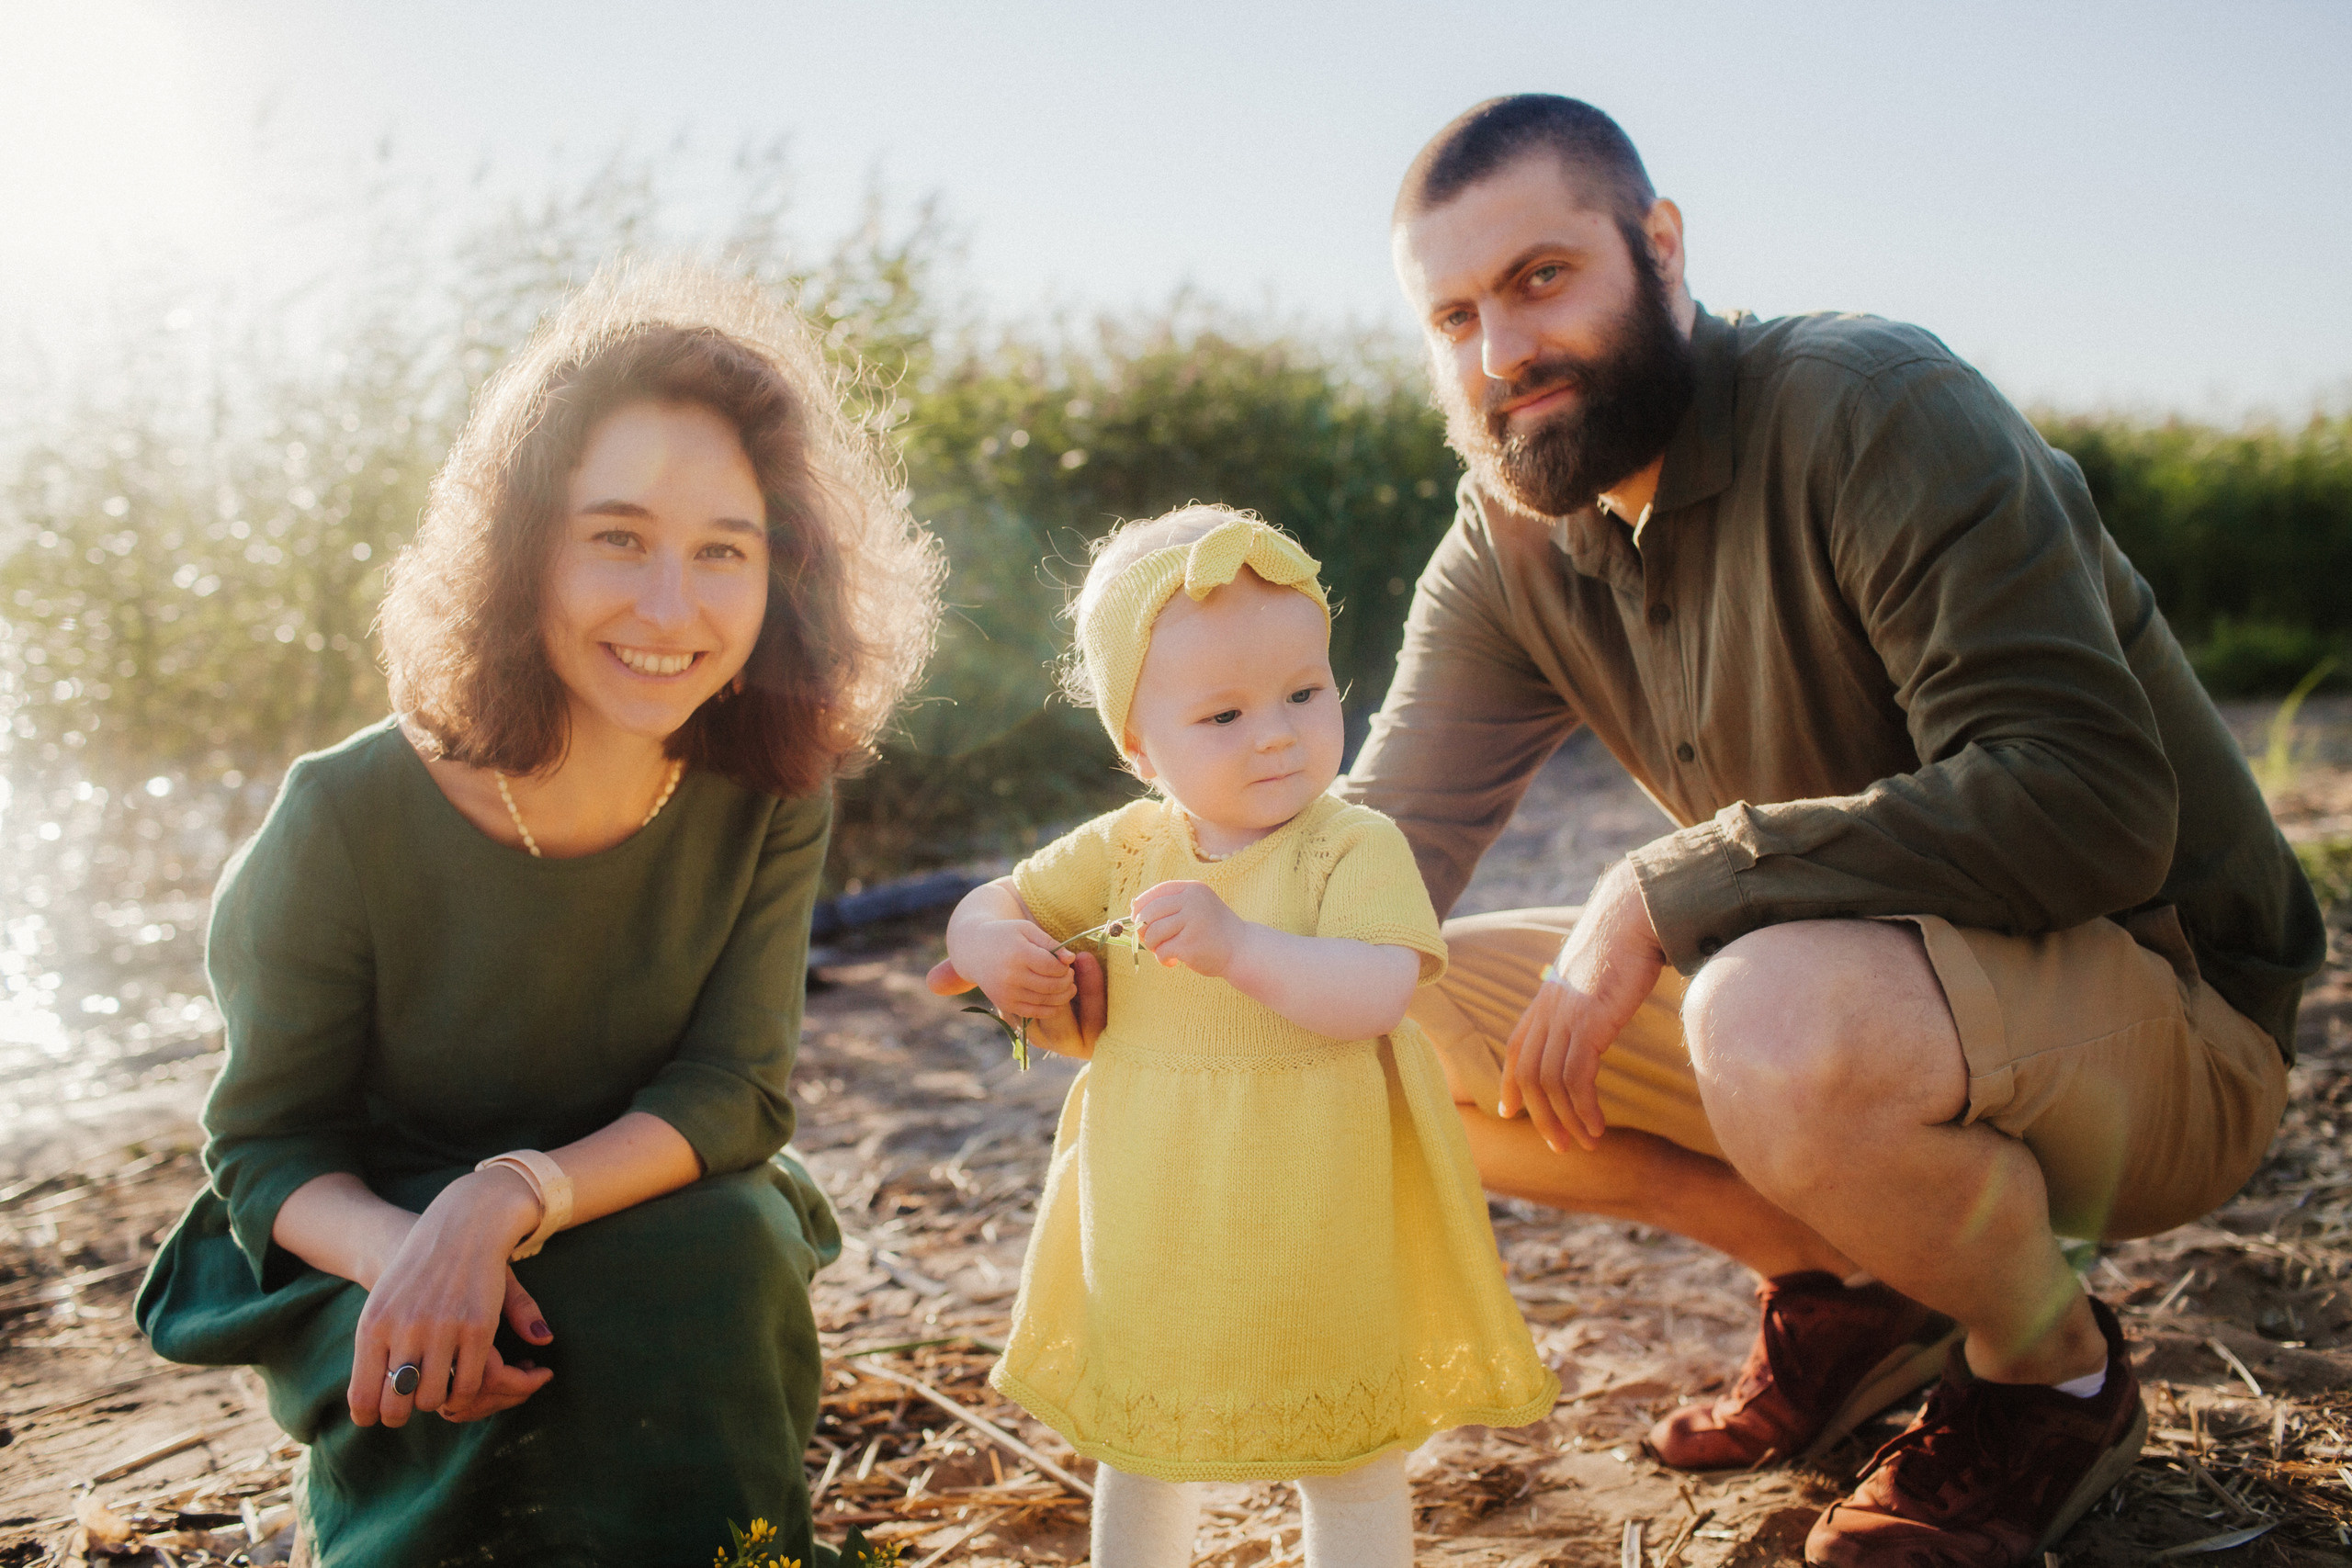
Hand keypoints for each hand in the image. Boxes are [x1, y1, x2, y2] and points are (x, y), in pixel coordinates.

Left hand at [347, 1169, 555, 1427]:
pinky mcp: (478, 1327)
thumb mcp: (382, 1304)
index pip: (363, 1396)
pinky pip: (468, 1382)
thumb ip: (374, 1353)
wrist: (462, 1225)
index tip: (377, 1416)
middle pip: (397, 1404)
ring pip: (433, 1398)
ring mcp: (444, 1329)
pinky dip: (465, 1393)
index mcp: (374, 1325)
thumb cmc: (415, 1270)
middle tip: (408, 1407)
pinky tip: (462, 1382)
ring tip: (437, 1388)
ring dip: (435, 1401)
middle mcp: (405, 1329)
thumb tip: (364, 1410)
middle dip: (401, 1415)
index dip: (369, 1416)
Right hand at [928, 951, 1103, 1059]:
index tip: (1067, 963)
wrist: (974, 951)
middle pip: (1051, 985)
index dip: (1065, 967)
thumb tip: (1071, 958)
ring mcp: (1007, 993)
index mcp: (1018, 954)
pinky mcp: (1005, 1004)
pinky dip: (1050, 1010)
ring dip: (1063, 996)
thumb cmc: (1005, 935)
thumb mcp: (1026, 929)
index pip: (1053, 967)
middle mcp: (1011, 976)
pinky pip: (1033, 1013)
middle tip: (1070, 976)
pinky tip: (1057, 1001)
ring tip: (1068, 987)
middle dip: (1067, 982)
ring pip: (1045, 1001)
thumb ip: (1050, 942)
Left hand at [1130, 881, 1247, 976]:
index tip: (1137, 918)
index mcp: (1193, 889)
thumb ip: (1171, 905)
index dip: (1142, 905)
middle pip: (1149, 912)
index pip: (1157, 891)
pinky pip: (1162, 951)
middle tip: (1148, 940)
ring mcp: (1192, 922)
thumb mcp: (1196, 907)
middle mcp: (1192, 901)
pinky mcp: (1190, 944)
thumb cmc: (1213, 930)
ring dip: (1152, 946)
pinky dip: (1163, 959)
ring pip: (1152, 933)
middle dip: (1142, 928)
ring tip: (1163, 951)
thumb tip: (1133, 908)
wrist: (1242, 949)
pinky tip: (1173, 961)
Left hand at [1499, 859, 1664, 1153]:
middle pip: (1529, 1076)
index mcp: (1547, 1000)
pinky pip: (1577, 1078)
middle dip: (1541, 1117)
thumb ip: (1587, 993)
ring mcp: (1565, 1016)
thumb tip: (1597, 1000)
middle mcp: (1548, 1011)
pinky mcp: (1589, 1022)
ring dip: (1566, 1120)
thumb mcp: (1595, 973)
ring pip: (1550, 1083)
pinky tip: (1597, 1125)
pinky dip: (1584, 1108)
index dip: (1509, 1084)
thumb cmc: (1624, 942)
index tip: (1509, 1112)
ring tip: (1585, 1142)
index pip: (1516, 1049)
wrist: (1634, 915)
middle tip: (1559, 1146)